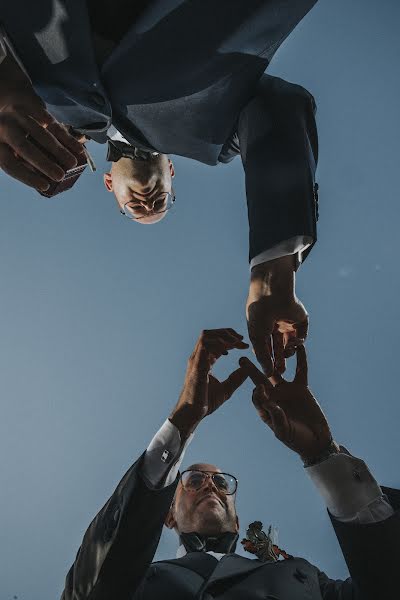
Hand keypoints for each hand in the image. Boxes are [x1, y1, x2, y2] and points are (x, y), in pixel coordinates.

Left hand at [0, 53, 84, 190]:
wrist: (3, 84)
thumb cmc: (7, 123)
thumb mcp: (5, 140)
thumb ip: (19, 157)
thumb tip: (46, 180)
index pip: (10, 164)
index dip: (27, 176)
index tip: (45, 186)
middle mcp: (3, 125)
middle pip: (24, 148)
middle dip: (44, 163)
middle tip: (60, 176)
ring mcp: (17, 113)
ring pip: (40, 135)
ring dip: (58, 150)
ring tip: (72, 164)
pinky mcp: (31, 103)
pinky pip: (52, 124)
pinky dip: (67, 138)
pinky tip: (79, 149)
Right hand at [169, 329, 248, 437]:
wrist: (193, 413)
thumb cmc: (205, 402)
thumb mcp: (226, 389)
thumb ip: (236, 378)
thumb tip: (247, 368)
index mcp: (205, 361)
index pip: (216, 342)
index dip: (231, 340)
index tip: (244, 345)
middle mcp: (199, 357)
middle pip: (210, 333)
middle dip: (227, 332)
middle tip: (241, 339)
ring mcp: (196, 360)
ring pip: (206, 335)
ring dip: (223, 335)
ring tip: (236, 342)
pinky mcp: (196, 365)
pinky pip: (204, 345)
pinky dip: (217, 343)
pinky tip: (229, 350)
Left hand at [239, 346, 334, 461]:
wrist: (315, 441)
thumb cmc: (296, 440)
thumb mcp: (283, 431)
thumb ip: (276, 417)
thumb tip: (268, 402)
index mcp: (265, 407)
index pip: (257, 396)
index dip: (257, 391)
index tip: (258, 388)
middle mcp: (274, 396)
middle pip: (261, 379)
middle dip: (251, 369)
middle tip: (241, 358)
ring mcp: (286, 390)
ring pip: (278, 371)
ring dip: (274, 359)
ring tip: (269, 345)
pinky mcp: (301, 388)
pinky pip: (300, 371)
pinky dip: (300, 359)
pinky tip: (299, 347)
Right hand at [246, 256, 307, 375]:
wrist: (271, 294)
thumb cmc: (259, 314)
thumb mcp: (258, 337)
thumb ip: (263, 356)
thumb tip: (267, 373)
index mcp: (262, 327)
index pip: (266, 347)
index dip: (267, 359)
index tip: (268, 371)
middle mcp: (275, 325)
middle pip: (279, 347)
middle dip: (280, 359)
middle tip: (281, 371)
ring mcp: (288, 323)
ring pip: (290, 343)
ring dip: (289, 352)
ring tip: (287, 355)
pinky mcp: (301, 320)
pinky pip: (302, 335)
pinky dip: (299, 342)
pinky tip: (294, 343)